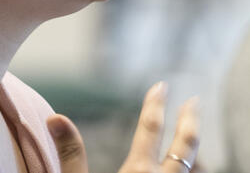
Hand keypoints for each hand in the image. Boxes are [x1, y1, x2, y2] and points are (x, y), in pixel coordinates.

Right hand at [48, 82, 201, 172]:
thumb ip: (71, 154)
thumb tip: (55, 117)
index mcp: (138, 172)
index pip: (151, 129)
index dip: (156, 104)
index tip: (161, 86)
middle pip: (186, 145)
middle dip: (191, 120)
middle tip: (194, 101)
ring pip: (192, 167)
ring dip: (192, 149)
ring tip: (190, 137)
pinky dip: (188, 170)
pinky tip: (185, 167)